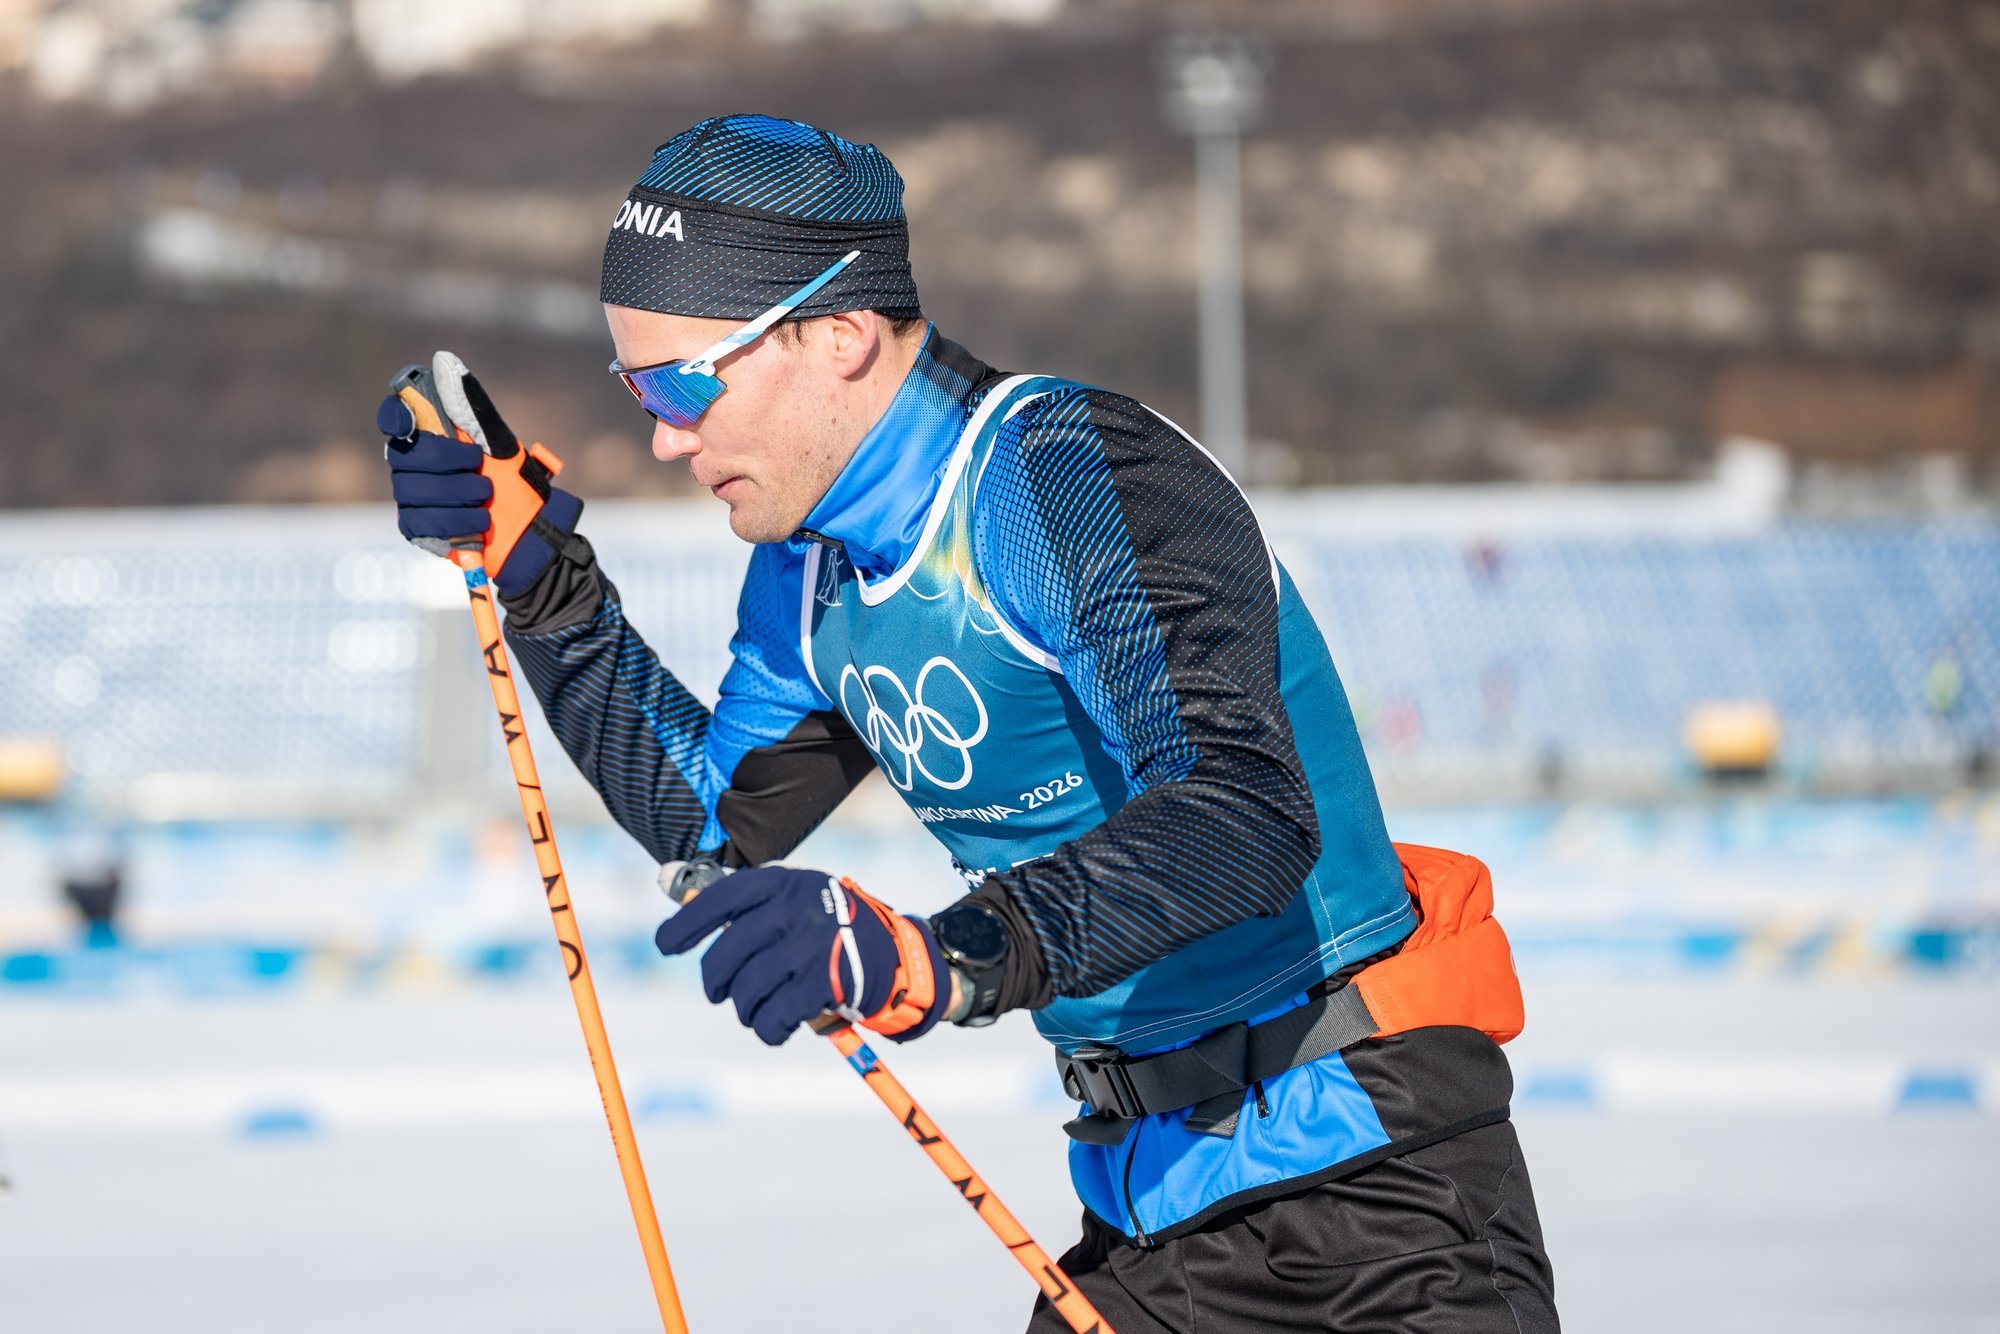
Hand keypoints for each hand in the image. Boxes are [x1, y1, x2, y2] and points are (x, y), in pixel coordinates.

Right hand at [376, 353, 581, 595]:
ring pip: (415, 490)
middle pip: (408, 456)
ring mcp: (409, 496)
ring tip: (486, 499)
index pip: (394, 417)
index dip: (395, 416)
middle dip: (450, 464)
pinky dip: (456, 521)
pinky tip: (478, 522)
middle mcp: (410, 463)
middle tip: (481, 471)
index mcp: (428, 436)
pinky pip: (423, 521)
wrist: (529, 528)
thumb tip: (444, 360)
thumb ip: (471, 405)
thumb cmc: (512, 479)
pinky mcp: (415, 527)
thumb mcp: (499, 439)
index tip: (409, 420)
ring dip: (459, 495)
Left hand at [654, 865, 948, 1045]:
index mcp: (783, 882)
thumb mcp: (792, 899)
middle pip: (727, 955)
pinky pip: (773, 1017)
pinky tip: (777, 1025)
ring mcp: (811, 946)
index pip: (721, 899)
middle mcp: (796, 909)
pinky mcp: (825, 984)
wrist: (897, 955)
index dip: (687, 924)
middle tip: (722, 992)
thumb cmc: (828, 926)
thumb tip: (672, 891)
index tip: (665, 946)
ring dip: (745, 1009)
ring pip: (747, 991)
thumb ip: (742, 903)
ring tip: (756, 1010)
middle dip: (716, 982)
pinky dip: (769, 1029)